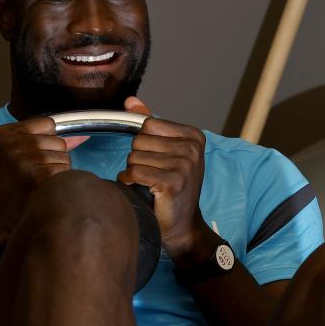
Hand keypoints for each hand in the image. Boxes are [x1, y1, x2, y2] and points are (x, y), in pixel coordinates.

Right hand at [0, 117, 88, 240]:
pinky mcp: (36, 176)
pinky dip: (60, 183)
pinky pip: (66, 172)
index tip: (33, 159)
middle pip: (59, 141)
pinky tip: (43, 191)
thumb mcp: (19, 158)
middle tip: (33, 176)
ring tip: (37, 184)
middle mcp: (11, 143)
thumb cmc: (12, 190)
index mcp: (3, 133)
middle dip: (54, 159)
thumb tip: (82, 135)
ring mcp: (22, 158)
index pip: (48, 124)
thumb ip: (48, 141)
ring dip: (58, 172)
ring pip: (65, 157)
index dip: (48, 143)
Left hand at [116, 96, 212, 257]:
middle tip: (154, 175)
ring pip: (134, 157)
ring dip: (135, 172)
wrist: (183, 225)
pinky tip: (144, 190)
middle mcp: (192, 148)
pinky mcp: (172, 182)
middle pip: (139, 140)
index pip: (148, 124)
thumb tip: (130, 101)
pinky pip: (134, 172)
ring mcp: (184, 165)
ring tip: (150, 184)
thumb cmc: (173, 187)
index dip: (145, 143)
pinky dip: (131, 182)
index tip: (158, 159)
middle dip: (139, 158)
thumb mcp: (167, 152)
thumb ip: (150, 125)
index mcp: (193, 136)